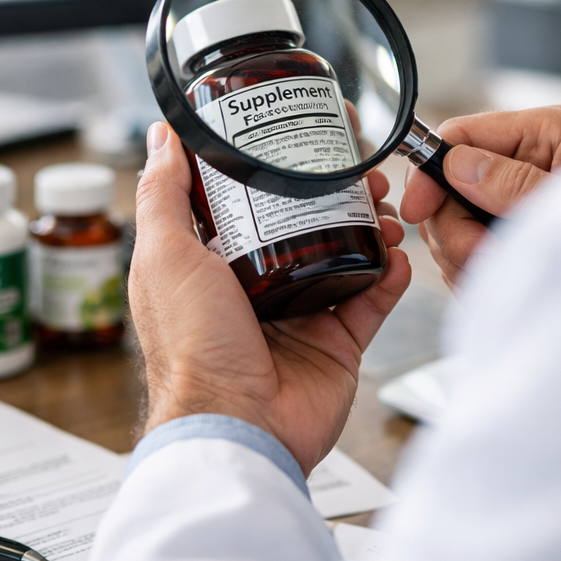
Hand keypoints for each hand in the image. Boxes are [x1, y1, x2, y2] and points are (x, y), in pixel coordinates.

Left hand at [129, 122, 410, 475]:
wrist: (236, 424)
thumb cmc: (190, 347)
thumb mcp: (164, 255)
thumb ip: (162, 193)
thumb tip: (162, 136)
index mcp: (214, 262)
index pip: (251, 199)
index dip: (279, 167)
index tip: (306, 135)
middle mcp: (258, 285)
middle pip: (307, 221)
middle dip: (338, 190)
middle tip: (361, 168)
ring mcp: (300, 314)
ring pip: (346, 254)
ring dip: (372, 225)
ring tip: (386, 206)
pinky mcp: (336, 343)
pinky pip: (372, 299)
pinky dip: (390, 275)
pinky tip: (398, 253)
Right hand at [401, 107, 560, 288]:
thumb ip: (511, 180)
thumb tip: (456, 164)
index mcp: (543, 133)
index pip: (458, 135)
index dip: (429, 172)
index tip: (415, 210)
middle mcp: (526, 162)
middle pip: (446, 188)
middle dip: (454, 229)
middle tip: (480, 256)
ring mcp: (516, 201)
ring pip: (453, 227)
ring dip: (466, 257)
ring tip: (502, 270)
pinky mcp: (513, 236)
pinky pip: (469, 254)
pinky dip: (477, 273)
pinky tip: (502, 279)